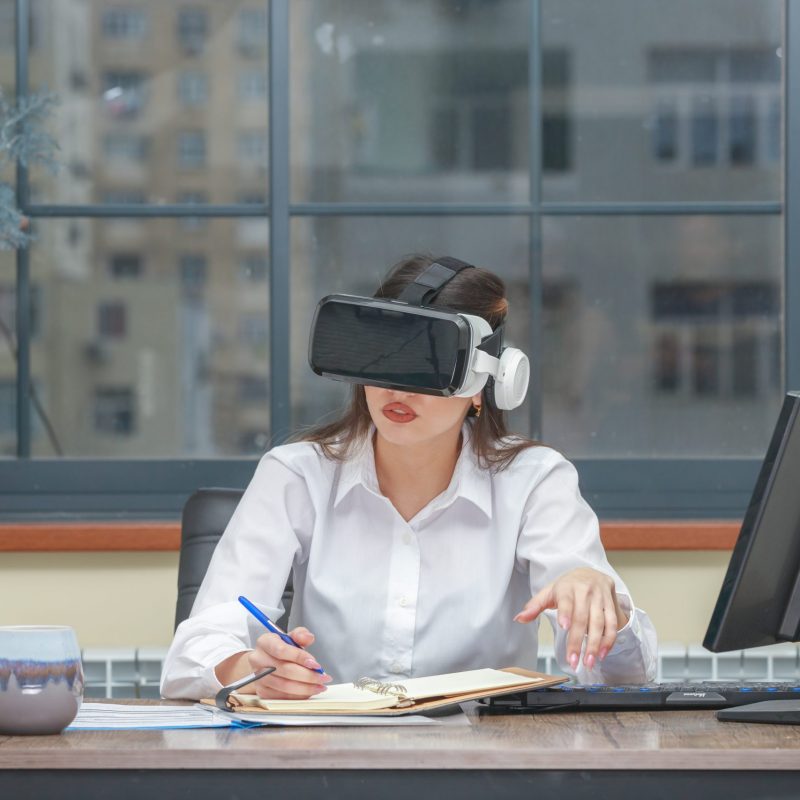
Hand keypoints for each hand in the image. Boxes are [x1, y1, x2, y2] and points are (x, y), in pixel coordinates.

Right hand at [217, 627, 330, 698]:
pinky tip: (309, 691)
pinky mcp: (262, 691)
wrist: (265, 661)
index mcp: (265, 642)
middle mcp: (258, 659)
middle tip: (323, 677)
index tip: (316, 664)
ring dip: (306, 688)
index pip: (282, 650)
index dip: (300, 658)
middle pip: (285, 670)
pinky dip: (298, 695)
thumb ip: (300, 635)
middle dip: (308, 676)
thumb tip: (308, 637)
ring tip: (320, 686)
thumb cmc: (280, 648)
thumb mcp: (290, 637)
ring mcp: (258, 677)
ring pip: (284, 686)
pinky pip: (282, 696)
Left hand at [514, 568, 628, 670]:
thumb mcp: (549, 592)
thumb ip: (535, 605)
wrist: (591, 573)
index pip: (566, 601)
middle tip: (573, 661)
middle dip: (577, 641)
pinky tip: (602, 654)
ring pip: (599, 623)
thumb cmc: (567, 586)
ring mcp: (600, 598)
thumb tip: (519, 618)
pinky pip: (612, 624)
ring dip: (594, 644)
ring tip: (588, 662)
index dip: (566, 613)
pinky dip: (608, 640)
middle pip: (582, 618)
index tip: (564, 626)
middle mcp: (585, 592)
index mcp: (567, 587)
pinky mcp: (611, 605)